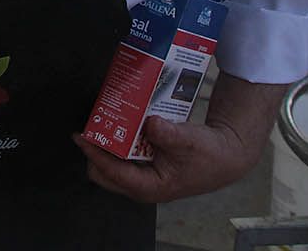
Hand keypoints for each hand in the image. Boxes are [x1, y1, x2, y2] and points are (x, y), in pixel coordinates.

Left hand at [73, 115, 261, 202]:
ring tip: (106, 120)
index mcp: (150, 187)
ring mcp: (143, 176)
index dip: (94, 154)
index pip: (113, 173)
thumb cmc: (209, 154)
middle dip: (96, 150)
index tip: (82, 137)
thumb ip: (168, 133)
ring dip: (107, 144)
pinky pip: (124, 154)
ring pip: (112, 163)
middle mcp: (142, 185)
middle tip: (93, 126)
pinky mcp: (146, 166)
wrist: (225, 154)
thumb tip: (151, 124)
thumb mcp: (188, 141)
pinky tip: (123, 122)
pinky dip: (120, 140)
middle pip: (104, 173)